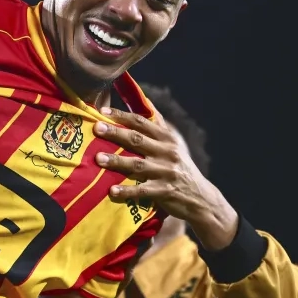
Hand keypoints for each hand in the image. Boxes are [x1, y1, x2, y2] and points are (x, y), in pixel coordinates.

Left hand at [92, 107, 238, 249]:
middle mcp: (167, 152)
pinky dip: (127, 191)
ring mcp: (166, 172)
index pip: (142, 122)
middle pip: (137, 140)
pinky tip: (112, 190)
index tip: (103, 111)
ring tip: (98, 158)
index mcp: (167, 138)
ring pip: (138, 164)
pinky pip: (142, 190)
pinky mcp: (164, 191)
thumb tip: (145, 100)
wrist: (200, 197)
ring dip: (117, 161)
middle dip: (116, 133)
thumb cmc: (180, 167)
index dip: (122, 115)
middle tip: (97, 128)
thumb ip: (158, 124)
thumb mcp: (174, 143)